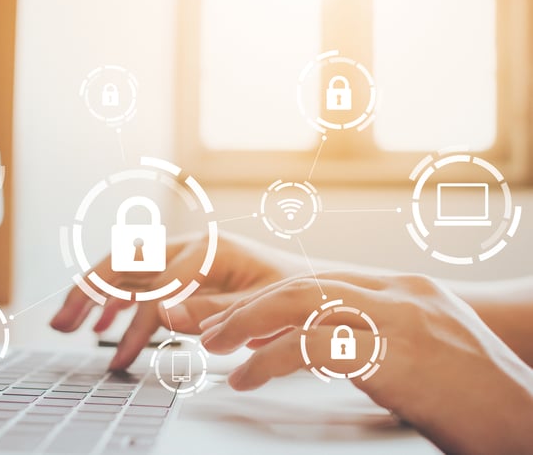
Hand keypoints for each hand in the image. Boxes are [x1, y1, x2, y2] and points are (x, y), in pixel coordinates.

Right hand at [51, 232, 302, 368]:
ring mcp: (187, 258)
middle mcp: (192, 247)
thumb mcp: (262, 307)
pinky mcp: (188, 272)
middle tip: (62, 322)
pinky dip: (120, 299)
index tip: (120, 357)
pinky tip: (105, 320)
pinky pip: (144, 281)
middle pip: (128, 261)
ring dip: (95, 292)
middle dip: (90, 290)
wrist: (318, 288)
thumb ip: (215, 312)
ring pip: (128, 268)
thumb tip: (167, 316)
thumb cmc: (297, 294)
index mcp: (211, 250)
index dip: (137, 326)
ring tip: (67, 321)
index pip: (160, 288)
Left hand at [199, 272, 532, 454]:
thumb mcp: (416, 353)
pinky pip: (316, 345)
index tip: (228, 313)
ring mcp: (400, 317)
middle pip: (300, 285)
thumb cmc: (471, 397)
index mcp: (401, 290)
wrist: (528, 422)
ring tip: (216, 345)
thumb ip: (364, 339)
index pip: (316, 282)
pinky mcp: (398, 352)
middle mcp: (398, 293)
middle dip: (245, 305)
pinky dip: (271, 358)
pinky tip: (249, 377)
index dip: (265, 297)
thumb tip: (306, 344)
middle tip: (205, 325)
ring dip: (248, 322)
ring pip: (301, 302)